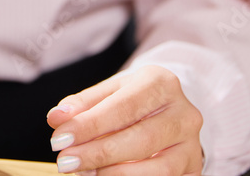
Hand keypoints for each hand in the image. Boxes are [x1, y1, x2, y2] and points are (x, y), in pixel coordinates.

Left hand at [47, 65, 203, 174]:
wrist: (169, 109)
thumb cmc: (133, 100)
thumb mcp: (110, 92)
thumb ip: (82, 104)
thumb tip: (56, 118)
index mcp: (162, 83)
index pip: (123, 107)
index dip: (90, 125)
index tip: (59, 139)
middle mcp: (184, 113)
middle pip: (141, 139)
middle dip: (98, 153)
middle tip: (65, 161)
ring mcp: (192, 144)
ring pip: (158, 169)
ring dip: (115, 174)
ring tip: (84, 172)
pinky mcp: (192, 168)